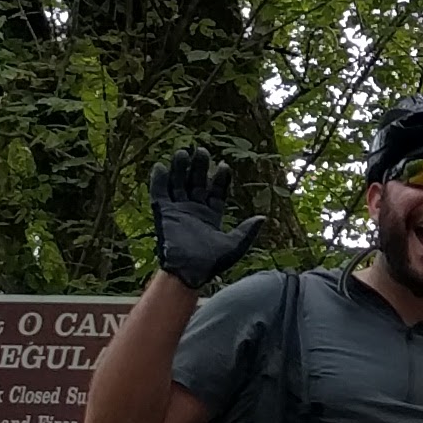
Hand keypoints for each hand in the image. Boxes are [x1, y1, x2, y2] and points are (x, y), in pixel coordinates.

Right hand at [146, 148, 270, 291]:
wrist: (189, 271)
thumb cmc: (212, 262)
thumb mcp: (235, 245)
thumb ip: (247, 230)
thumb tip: (263, 217)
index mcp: (211, 216)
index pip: (216, 191)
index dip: (220, 179)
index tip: (224, 165)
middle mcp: (194, 210)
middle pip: (196, 183)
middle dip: (199, 167)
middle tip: (202, 151)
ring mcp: (178, 211)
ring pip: (179, 184)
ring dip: (181, 169)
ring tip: (183, 153)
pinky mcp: (163, 214)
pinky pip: (159, 194)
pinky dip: (159, 181)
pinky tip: (161, 167)